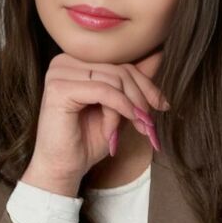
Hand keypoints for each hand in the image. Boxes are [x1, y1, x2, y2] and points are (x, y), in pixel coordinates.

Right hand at [25, 50, 169, 186]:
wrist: (63, 168)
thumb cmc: (87, 140)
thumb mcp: (118, 108)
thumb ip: (132, 83)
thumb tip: (158, 54)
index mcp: (77, 61)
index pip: (121, 62)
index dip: (146, 84)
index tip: (162, 105)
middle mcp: (65, 61)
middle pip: (120, 70)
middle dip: (140, 98)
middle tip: (148, 124)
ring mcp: (59, 73)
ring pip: (114, 80)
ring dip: (128, 108)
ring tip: (129, 129)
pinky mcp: (59, 88)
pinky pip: (103, 91)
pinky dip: (119, 108)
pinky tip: (116, 128)